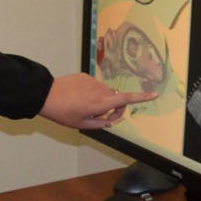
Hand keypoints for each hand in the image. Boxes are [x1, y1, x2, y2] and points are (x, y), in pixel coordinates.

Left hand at [39, 72, 154, 129]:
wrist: (45, 95)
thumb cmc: (62, 112)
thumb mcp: (82, 125)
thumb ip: (100, 124)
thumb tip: (110, 121)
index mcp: (101, 103)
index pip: (127, 99)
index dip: (142, 97)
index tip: (154, 94)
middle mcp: (100, 90)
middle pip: (116, 98)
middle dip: (114, 108)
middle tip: (101, 118)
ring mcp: (93, 81)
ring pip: (104, 92)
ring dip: (101, 100)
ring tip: (83, 106)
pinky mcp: (85, 76)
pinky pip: (94, 85)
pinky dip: (91, 92)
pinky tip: (77, 97)